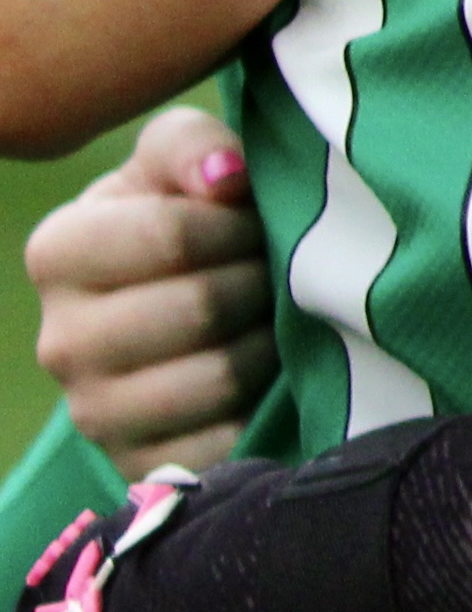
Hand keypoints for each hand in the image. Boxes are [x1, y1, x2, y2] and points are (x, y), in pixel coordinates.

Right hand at [27, 112, 265, 476]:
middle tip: (274, 270)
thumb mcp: (183, 162)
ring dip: (269, 340)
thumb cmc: (189, 216)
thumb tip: (226, 177)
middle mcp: (59, 340)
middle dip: (260, 281)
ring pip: (218, 376)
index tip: (253, 219)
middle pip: (201, 308)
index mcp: (57, 251)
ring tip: (271, 316)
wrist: (188, 305)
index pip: (172, 235)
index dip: (236, 225)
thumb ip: (193, 147)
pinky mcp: (138, 464)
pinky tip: (267, 376)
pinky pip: (223, 440)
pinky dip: (263, 406)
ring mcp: (93, 411)